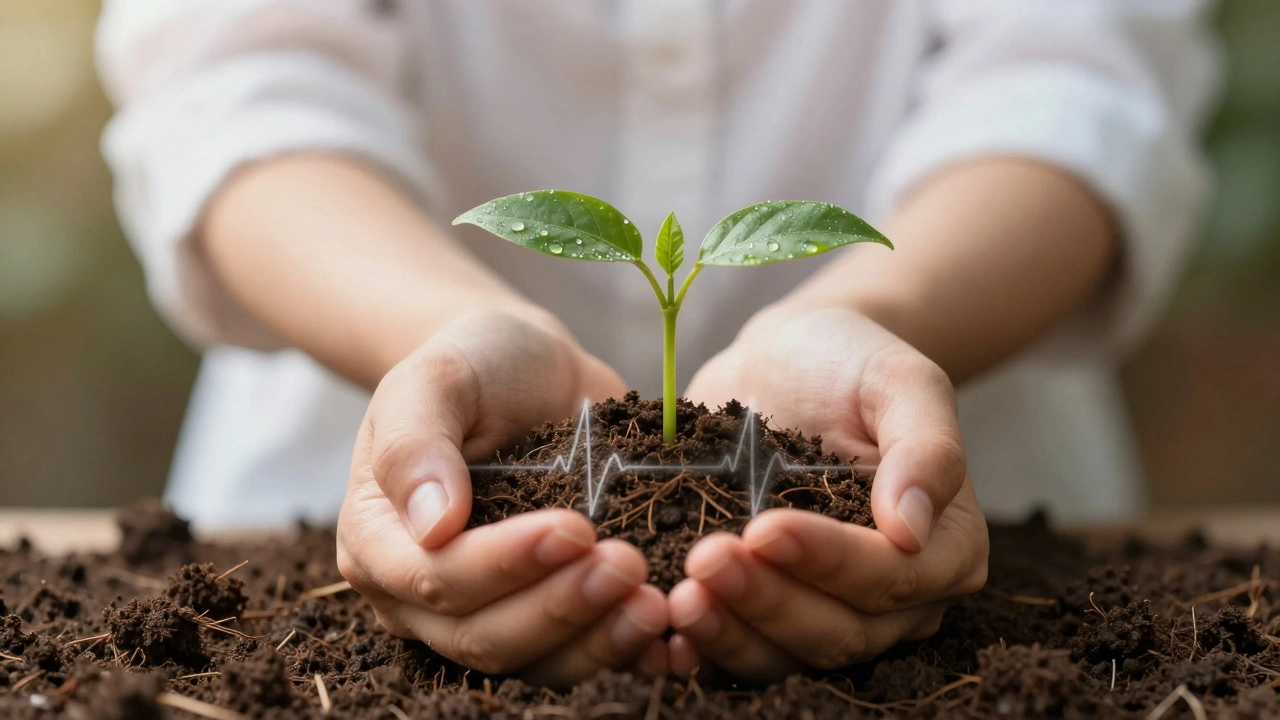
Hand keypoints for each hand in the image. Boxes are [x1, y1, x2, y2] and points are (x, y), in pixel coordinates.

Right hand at [337, 310, 668, 685]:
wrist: (531, 367)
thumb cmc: (474, 365)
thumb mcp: (436, 377)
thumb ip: (416, 444)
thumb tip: (433, 526)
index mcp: (380, 541)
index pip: (434, 577)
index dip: (503, 564)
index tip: (572, 528)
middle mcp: (425, 596)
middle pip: (486, 636)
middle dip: (561, 608)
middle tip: (628, 566)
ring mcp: (491, 611)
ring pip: (537, 661)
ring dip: (600, 642)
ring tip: (659, 603)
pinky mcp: (551, 615)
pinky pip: (583, 656)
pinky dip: (629, 653)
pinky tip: (674, 641)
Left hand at [668, 306, 987, 681]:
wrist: (785, 362)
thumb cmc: (851, 362)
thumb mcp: (899, 379)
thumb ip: (926, 447)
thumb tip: (913, 529)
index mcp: (942, 550)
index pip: (889, 578)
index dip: (828, 561)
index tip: (765, 528)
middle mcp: (891, 601)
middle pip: (835, 632)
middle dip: (767, 602)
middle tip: (705, 560)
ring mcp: (823, 611)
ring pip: (783, 655)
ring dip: (729, 633)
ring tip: (678, 598)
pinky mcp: (763, 611)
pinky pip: (735, 650)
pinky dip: (699, 649)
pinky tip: (660, 636)